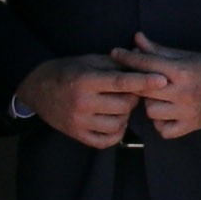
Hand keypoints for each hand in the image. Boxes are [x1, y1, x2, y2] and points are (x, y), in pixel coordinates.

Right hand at [15, 55, 141, 147]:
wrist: (38, 88)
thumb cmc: (69, 71)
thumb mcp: (90, 61)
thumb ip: (117, 62)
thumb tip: (144, 59)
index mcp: (86, 80)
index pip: (120, 82)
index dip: (143, 81)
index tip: (163, 80)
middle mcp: (82, 102)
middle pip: (123, 105)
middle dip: (132, 98)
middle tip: (128, 92)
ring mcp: (79, 121)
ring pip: (118, 124)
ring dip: (124, 116)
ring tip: (118, 106)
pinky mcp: (77, 135)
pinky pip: (106, 140)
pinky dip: (116, 133)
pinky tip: (113, 121)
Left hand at [112, 42, 200, 140]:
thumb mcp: (185, 55)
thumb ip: (158, 50)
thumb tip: (136, 38)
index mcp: (182, 71)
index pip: (146, 64)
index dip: (128, 58)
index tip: (115, 53)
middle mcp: (184, 92)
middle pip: (144, 89)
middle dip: (135, 82)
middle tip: (132, 79)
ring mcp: (188, 111)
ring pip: (151, 111)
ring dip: (149, 104)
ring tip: (155, 97)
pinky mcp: (192, 126)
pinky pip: (164, 130)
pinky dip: (160, 123)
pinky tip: (164, 113)